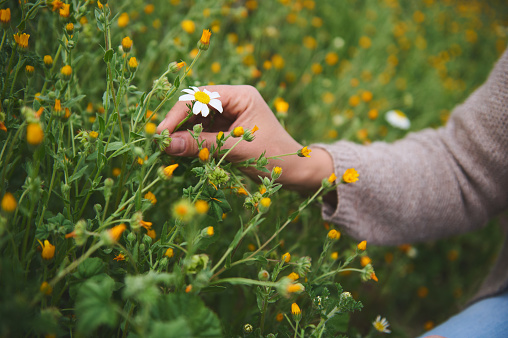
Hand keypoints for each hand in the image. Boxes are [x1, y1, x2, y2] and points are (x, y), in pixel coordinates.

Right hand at [157, 85, 332, 191]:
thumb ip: (203, 146)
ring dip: (183, 136)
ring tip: (168, 153)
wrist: (297, 173)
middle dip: (178, 126)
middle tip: (160, 145)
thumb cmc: (276, 158)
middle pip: (196, 108)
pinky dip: (192, 144)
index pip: (201, 98)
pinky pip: (203, 134)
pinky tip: (181, 154)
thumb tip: (167, 144)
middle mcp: (234, 101)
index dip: (178, 114)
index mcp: (241, 95)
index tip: (162, 133)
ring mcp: (230, 116)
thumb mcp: (238, 151)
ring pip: (197, 122)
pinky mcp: (227, 132)